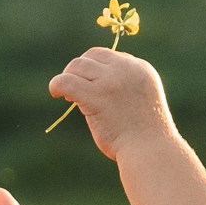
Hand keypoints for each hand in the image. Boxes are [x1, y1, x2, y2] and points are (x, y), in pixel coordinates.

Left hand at [45, 46, 172, 163]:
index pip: (109, 56)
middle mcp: (126, 69)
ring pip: (77, 65)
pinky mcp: (96, 96)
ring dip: (68, 77)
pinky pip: (66, 81)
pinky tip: (56, 93)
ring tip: (68, 96)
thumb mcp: (140, 98)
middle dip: (80, 70)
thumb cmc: (145, 133)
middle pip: (91, 56)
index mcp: (140, 68)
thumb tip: (92, 82)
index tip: (91, 85)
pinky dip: (56, 85)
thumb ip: (122, 85)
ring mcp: (110, 81)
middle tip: (76, 90)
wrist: (150, 149)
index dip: (95, 68)